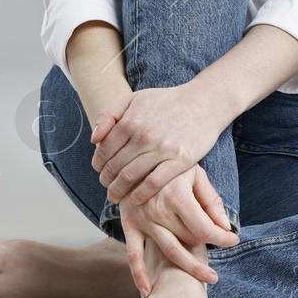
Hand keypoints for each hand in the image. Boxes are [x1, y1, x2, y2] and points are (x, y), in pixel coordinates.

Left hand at [90, 82, 228, 207]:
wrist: (203, 103)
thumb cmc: (167, 101)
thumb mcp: (134, 98)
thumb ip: (109, 114)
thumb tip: (94, 139)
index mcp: (130, 120)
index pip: (104, 150)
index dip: (98, 164)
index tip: (99, 170)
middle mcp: (144, 135)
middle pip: (115, 166)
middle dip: (106, 180)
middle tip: (106, 186)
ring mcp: (162, 149)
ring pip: (130, 177)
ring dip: (119, 190)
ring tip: (116, 195)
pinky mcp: (180, 161)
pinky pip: (154, 183)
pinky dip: (140, 194)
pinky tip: (135, 199)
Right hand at [118, 163, 239, 295]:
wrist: (135, 153)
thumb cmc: (170, 162)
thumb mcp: (195, 173)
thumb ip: (211, 200)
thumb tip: (225, 227)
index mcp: (177, 195)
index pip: (206, 228)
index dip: (223, 238)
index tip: (234, 240)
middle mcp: (158, 210)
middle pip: (190, 241)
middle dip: (210, 250)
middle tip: (222, 256)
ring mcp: (142, 219)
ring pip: (170, 251)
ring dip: (190, 268)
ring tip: (208, 279)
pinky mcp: (129, 225)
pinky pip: (133, 254)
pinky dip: (139, 274)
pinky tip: (148, 291)